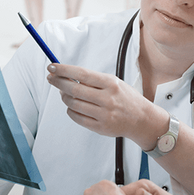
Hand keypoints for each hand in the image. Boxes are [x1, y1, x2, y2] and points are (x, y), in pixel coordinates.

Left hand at [47, 64, 167, 148]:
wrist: (142, 119)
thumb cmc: (126, 98)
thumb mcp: (114, 83)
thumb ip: (93, 81)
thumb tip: (67, 77)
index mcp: (111, 84)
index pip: (82, 74)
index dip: (64, 70)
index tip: (52, 67)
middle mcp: (107, 99)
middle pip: (74, 89)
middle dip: (58, 82)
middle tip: (51, 78)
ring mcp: (104, 115)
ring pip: (73, 104)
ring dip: (64, 97)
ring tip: (64, 93)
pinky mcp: (100, 128)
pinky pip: (77, 117)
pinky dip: (70, 110)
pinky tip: (72, 105)